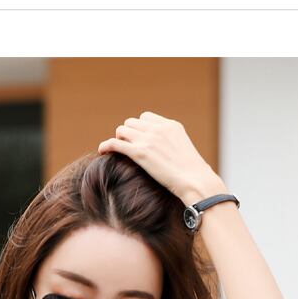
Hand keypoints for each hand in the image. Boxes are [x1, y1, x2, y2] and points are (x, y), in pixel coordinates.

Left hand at [97, 111, 223, 204]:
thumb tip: (167, 155)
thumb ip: (172, 146)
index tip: (138, 140)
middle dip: (127, 134)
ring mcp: (148, 139)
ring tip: (118, 151)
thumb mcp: (184, 151)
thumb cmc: (193, 174)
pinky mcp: (140, 153)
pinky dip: (106, 146)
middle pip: (131, 122)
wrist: (195, 181)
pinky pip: (115, 143)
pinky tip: (102, 151)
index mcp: (170, 125)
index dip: (139, 128)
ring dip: (118, 140)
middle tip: (127, 148)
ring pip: (121, 130)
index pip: (146, 117)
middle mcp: (158, 128)